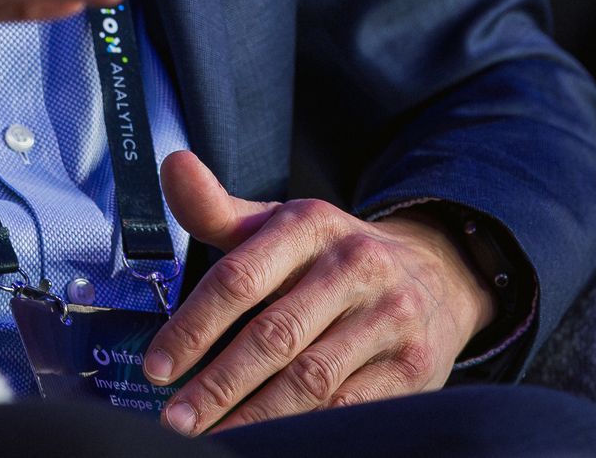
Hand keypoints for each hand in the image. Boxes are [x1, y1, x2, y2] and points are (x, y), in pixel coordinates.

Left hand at [144, 153, 494, 434]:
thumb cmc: (332, 254)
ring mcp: (389, 316)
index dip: (194, 326)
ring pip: (312, 379)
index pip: (240, 278)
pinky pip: (352, 407)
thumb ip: (218, 209)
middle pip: (273, 335)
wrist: (437, 271)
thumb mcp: (280, 223)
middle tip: (177, 418)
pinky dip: (309, 429)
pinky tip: (273, 441)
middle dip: (218, 383)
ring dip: (257, 416)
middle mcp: (354, 265)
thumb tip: (174, 165)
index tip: (158, 366)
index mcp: (310, 223)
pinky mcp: (415, 364)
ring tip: (216, 437)